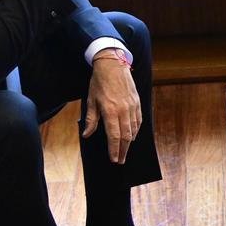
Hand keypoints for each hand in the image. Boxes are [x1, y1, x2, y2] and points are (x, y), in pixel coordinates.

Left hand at [84, 49, 140, 163]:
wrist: (113, 65)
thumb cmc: (99, 82)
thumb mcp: (91, 101)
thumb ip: (91, 119)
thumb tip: (87, 135)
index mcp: (110, 111)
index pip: (114, 136)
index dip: (114, 149)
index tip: (114, 159)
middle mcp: (123, 110)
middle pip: (126, 136)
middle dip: (124, 150)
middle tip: (121, 160)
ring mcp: (132, 106)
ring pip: (134, 129)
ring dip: (130, 142)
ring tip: (126, 150)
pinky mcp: (137, 102)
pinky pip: (138, 120)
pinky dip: (136, 130)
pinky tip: (133, 135)